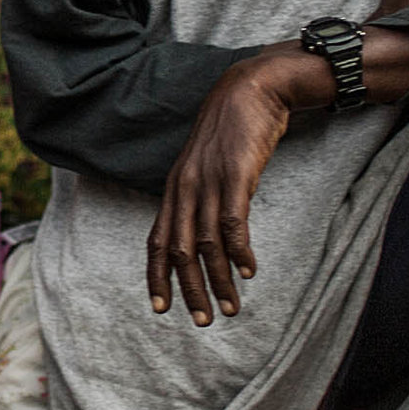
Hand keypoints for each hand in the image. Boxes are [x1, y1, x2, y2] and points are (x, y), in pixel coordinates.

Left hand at [148, 51, 305, 325]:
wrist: (252, 89)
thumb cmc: (234, 131)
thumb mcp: (210, 167)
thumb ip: (205, 197)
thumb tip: (212, 235)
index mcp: (175, 188)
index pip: (156, 240)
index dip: (156, 276)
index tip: (160, 308)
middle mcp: (185, 187)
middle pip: (178, 250)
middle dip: (189, 291)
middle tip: (204, 320)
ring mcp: (208, 180)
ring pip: (206, 243)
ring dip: (218, 280)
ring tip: (232, 307)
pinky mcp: (235, 174)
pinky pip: (233, 221)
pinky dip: (238, 251)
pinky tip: (248, 271)